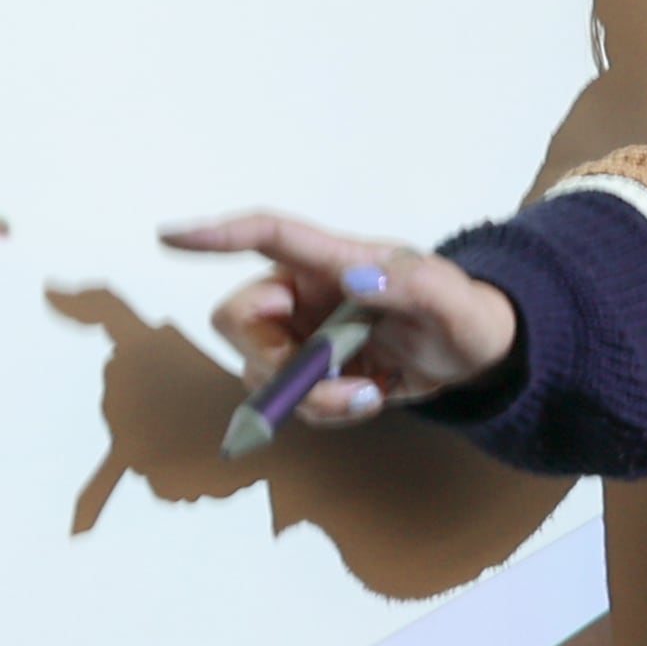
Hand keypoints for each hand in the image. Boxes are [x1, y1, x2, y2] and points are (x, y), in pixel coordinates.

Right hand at [157, 210, 521, 420]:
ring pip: (261, 371)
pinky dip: (324, 410)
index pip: (268, 236)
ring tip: (368, 394)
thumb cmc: (462, 312)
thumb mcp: (448, 299)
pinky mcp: (314, 372)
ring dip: (309, 396)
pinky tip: (368, 396)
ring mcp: (305, 335)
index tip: (169, 236)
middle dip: (272, 360)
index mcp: (333, 260)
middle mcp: (305, 294)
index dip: (216, 235)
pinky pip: (289, 400)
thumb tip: (356, 277)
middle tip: (327, 378)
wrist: (476, 357)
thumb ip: (408, 285)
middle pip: (239, 321)